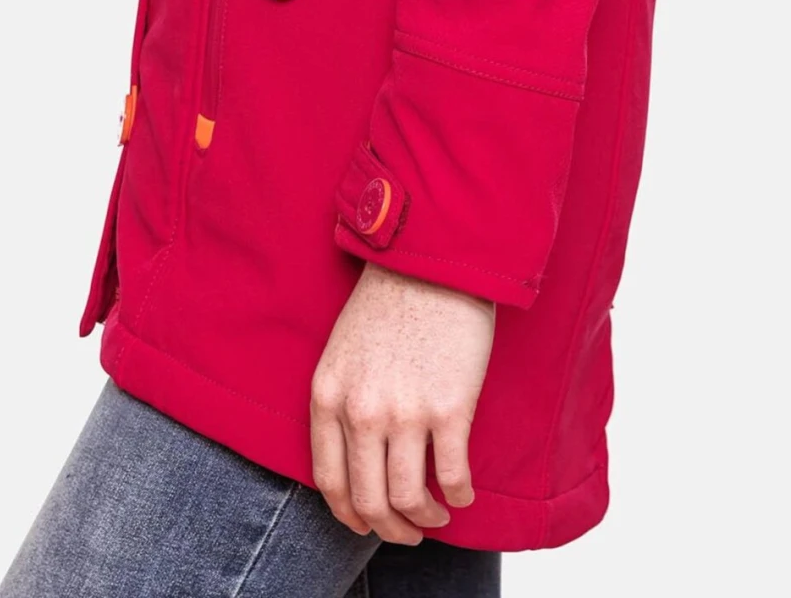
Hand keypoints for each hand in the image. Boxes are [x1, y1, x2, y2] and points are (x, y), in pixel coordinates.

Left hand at [310, 262, 495, 541]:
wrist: (435, 257)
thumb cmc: (390, 299)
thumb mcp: (343, 351)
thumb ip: (343, 402)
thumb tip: (358, 459)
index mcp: (328, 395)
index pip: (329, 482)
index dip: (350, 514)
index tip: (367, 523)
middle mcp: (361, 412)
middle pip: (370, 500)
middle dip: (390, 529)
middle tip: (407, 533)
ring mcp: (405, 412)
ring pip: (410, 499)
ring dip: (425, 521)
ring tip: (437, 516)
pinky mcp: (450, 408)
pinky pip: (453, 476)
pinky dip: (459, 497)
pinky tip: (462, 493)